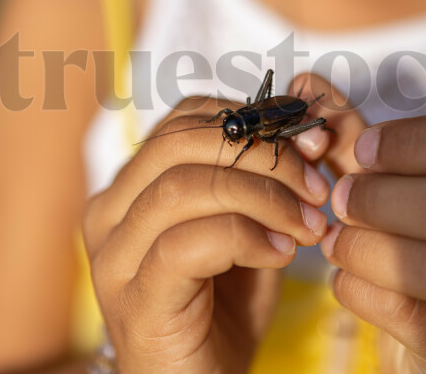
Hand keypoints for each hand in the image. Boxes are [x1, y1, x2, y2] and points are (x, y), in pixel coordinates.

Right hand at [82, 97, 329, 373]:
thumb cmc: (223, 307)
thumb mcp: (249, 227)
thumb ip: (265, 180)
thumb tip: (309, 121)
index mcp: (132, 185)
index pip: (186, 119)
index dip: (254, 119)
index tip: (310, 142)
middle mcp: (110, 212)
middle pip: (181, 143)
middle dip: (263, 155)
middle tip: (316, 184)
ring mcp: (114, 257)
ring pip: (183, 187)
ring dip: (262, 197)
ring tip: (306, 223)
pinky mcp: (134, 299)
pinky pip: (187, 244)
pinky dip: (246, 238)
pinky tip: (281, 255)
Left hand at [294, 76, 425, 373]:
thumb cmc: (420, 243)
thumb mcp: (397, 188)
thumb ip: (357, 139)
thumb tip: (307, 84)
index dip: (423, 143)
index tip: (363, 148)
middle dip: (392, 199)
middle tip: (340, 198)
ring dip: (373, 249)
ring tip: (333, 240)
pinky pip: (420, 319)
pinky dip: (366, 292)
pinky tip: (342, 278)